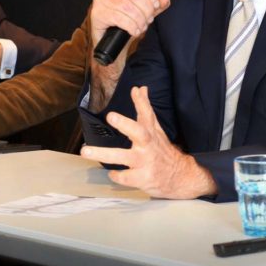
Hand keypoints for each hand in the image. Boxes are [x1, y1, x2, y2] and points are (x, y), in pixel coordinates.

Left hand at [80, 86, 216, 198]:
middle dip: (125, 124)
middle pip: (138, 132)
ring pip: (124, 157)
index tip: (135, 90)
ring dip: (103, 154)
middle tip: (111, 116)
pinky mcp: (143, 177)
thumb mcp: (155, 128)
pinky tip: (112, 173)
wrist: (179, 175)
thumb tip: (140, 88)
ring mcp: (146, 161)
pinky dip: (117, 175)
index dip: (142, 102)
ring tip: (85, 151)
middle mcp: (148, 144)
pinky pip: (125, 177)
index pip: (147, 113)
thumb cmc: (160, 150)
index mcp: (150, 132)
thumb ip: (145, 108)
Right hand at [89, 0, 170, 46]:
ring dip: (139, 20)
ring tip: (141, 27)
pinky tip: (133, 31)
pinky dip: (131, 26)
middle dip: (146, 10)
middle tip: (148, 20)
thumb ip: (157, 4)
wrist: (110, 42)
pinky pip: (119, 18)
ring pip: (127, 7)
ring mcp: (101, 0)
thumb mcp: (145, 12)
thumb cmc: (126, 23)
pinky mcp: (97, 13)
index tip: (155, 5)